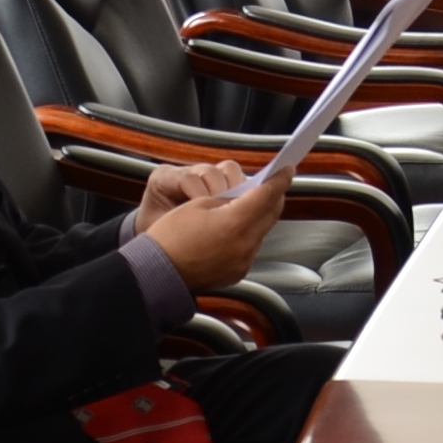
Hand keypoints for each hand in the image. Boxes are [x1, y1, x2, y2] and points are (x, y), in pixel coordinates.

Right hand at [141, 156, 288, 290]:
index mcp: (235, 223)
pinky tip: (234, 228)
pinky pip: (250, 247)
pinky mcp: (237, 272)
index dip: (279, 180)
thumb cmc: (169, 237)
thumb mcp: (198, 204)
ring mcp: (243, 261)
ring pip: (262, 231)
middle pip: (270, 213)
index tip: (287, 170)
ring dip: (258, 216)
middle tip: (270, 184)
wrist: (156, 272)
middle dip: (271, 197)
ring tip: (247, 206)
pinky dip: (247, 234)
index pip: (267, 195)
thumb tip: (243, 198)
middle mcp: (245, 244)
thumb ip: (227, 199)